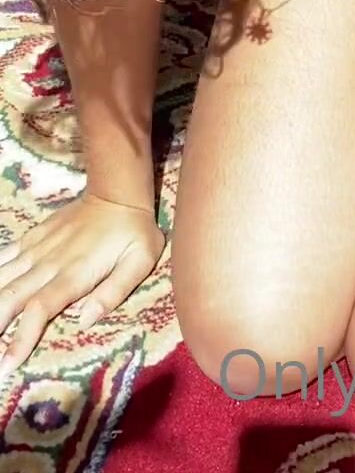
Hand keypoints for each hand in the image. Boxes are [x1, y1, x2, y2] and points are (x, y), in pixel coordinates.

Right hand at [0, 192, 164, 379]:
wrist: (117, 190)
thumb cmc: (132, 232)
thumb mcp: (139, 262)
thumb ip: (113, 292)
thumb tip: (85, 320)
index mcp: (73, 274)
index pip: (38, 310)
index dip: (20, 339)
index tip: (7, 365)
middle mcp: (48, 263)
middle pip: (10, 298)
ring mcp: (37, 248)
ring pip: (3, 278)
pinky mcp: (33, 237)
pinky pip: (5, 256)